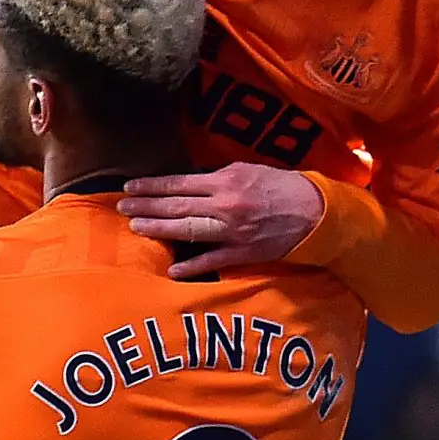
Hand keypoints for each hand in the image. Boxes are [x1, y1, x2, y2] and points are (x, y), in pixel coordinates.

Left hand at [119, 164, 323, 278]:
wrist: (316, 213)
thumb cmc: (283, 187)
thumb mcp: (249, 170)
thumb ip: (218, 178)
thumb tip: (190, 184)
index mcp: (225, 181)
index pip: (179, 184)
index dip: (152, 187)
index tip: (130, 187)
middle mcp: (225, 205)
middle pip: (176, 207)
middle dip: (146, 207)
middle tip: (122, 208)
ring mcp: (233, 231)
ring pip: (188, 231)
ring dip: (159, 230)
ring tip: (136, 228)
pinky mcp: (243, 253)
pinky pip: (212, 261)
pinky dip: (192, 265)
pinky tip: (171, 269)